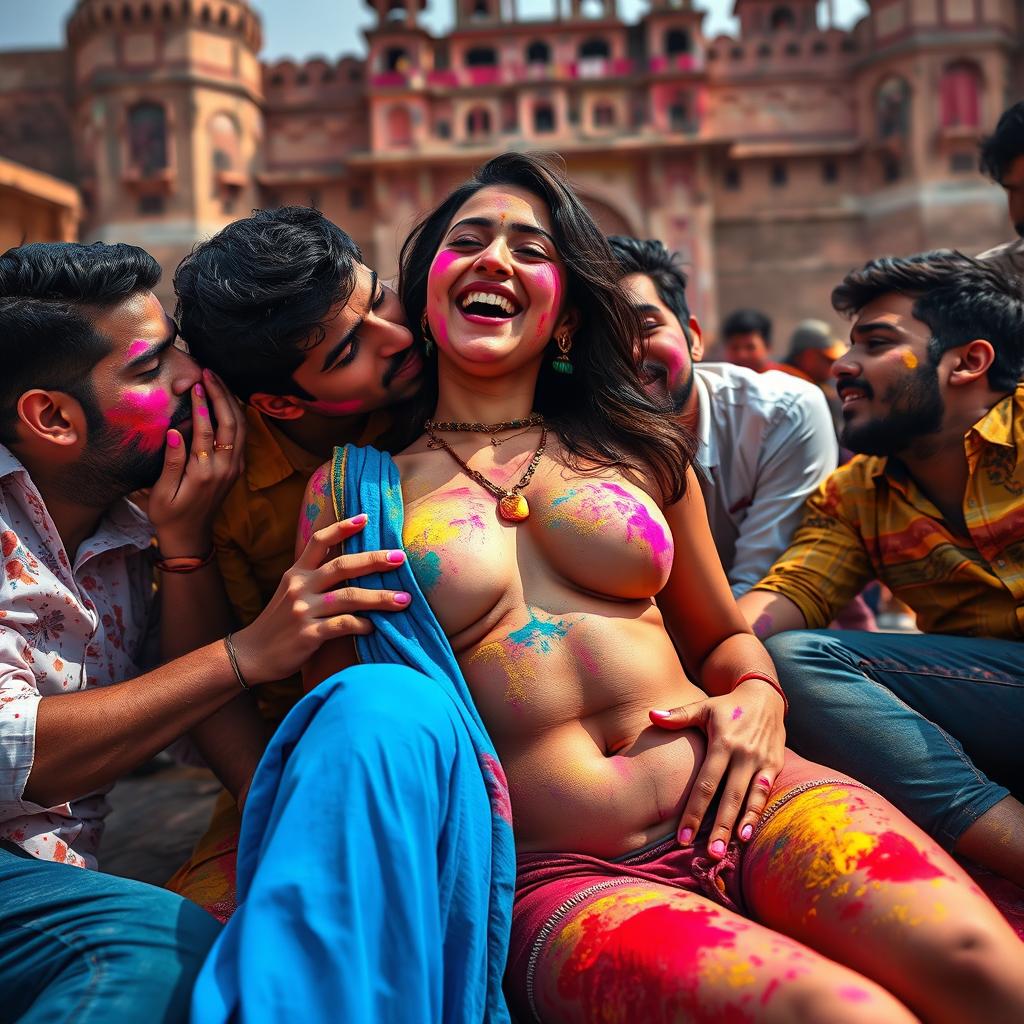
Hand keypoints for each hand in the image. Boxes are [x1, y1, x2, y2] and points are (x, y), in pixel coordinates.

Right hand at [148, 369, 245, 555]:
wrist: (190, 537)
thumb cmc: (169, 515)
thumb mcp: (162, 492)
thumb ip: (171, 462)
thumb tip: (175, 433)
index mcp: (205, 473)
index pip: (207, 430)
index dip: (202, 405)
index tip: (196, 383)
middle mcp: (226, 468)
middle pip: (231, 423)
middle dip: (221, 395)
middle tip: (209, 373)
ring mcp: (235, 468)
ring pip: (241, 428)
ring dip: (231, 402)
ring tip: (216, 380)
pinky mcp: (237, 468)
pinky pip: (242, 436)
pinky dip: (236, 414)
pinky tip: (226, 400)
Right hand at [230, 516, 411, 683]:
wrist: (252, 654)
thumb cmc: (279, 622)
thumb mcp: (290, 592)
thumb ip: (314, 577)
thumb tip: (351, 564)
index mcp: (296, 573)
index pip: (319, 541)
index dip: (342, 528)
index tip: (365, 518)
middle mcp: (300, 587)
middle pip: (342, 566)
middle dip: (374, 560)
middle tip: (401, 558)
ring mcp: (303, 610)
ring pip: (349, 597)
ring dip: (380, 598)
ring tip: (404, 599)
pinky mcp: (308, 634)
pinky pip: (343, 625)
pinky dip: (362, 624)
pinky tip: (374, 627)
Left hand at [649, 678, 785, 856]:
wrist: (764, 696)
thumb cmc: (726, 706)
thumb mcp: (703, 707)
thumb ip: (678, 715)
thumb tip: (650, 715)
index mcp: (722, 743)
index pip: (705, 784)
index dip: (693, 812)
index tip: (681, 837)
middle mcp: (743, 755)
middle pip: (728, 798)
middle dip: (717, 828)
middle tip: (708, 856)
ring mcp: (761, 762)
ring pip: (748, 800)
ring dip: (738, 827)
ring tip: (726, 852)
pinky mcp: (774, 766)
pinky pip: (765, 794)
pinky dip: (757, 815)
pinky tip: (748, 836)